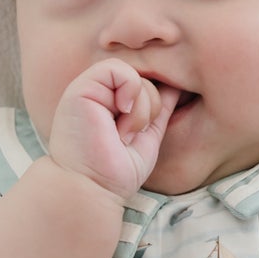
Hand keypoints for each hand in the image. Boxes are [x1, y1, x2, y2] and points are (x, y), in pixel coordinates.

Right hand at [46, 59, 177, 200]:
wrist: (91, 188)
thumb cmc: (115, 172)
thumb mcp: (146, 136)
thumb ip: (157, 109)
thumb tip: (177, 86)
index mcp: (110, 104)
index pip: (146, 85)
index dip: (154, 105)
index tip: (139, 135)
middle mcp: (98, 94)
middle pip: (145, 80)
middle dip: (148, 110)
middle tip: (127, 138)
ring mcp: (88, 89)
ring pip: (136, 76)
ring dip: (139, 110)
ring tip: (120, 134)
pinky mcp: (81, 88)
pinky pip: (119, 69)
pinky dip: (130, 91)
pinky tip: (120, 113)